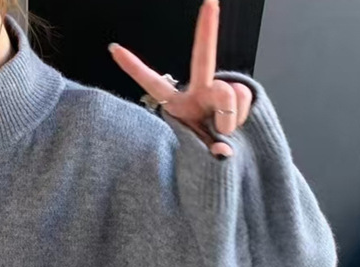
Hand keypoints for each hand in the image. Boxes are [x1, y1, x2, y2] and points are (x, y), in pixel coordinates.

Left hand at [108, 0, 252, 157]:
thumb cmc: (206, 153)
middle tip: (210, 2)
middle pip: (204, 58)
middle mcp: (199, 92)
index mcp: (178, 105)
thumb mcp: (199, 157)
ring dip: (230, 116)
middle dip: (207, 30)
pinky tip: (236, 124)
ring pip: (229, 93)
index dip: (133, 67)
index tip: (114, 49)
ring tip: (224, 131)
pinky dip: (242, 115)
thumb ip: (209, 153)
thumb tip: (223, 153)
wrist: (227, 157)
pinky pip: (245, 97)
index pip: (152, 83)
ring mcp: (220, 91)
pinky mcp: (240, 92)